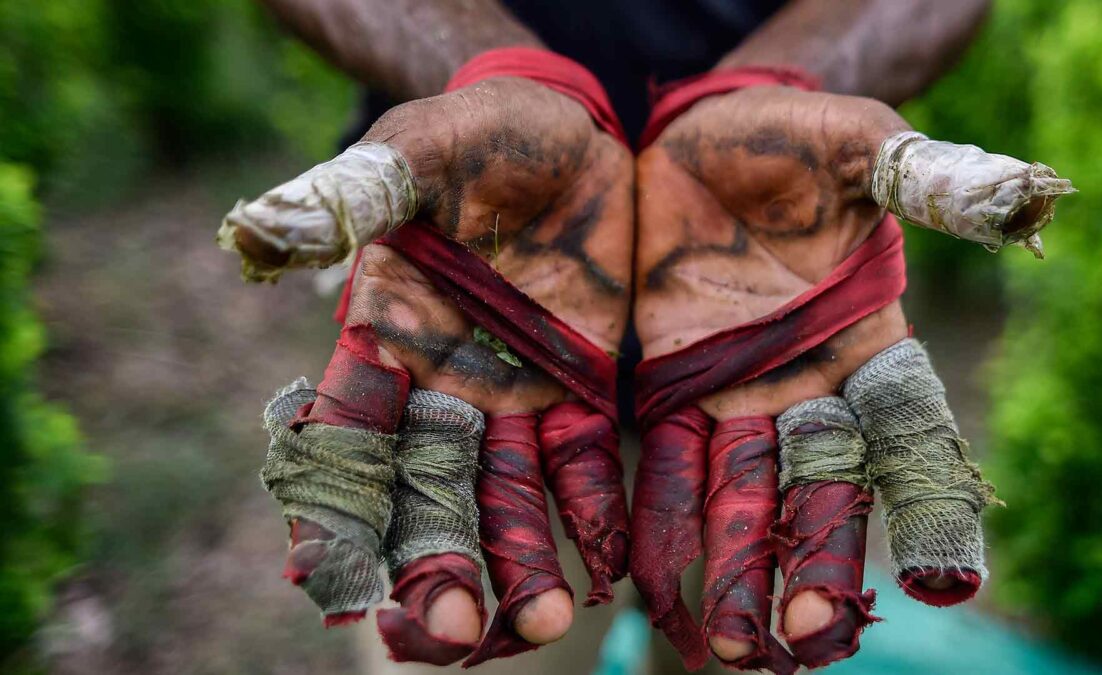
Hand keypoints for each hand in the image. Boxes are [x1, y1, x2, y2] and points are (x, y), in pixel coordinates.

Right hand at [225, 77, 632, 662]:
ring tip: (544, 622)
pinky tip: (608, 566)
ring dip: (520, 565)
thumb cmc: (478, 134)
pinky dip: (594, 518)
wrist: (569, 131)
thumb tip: (254, 232)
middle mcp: (443, 384)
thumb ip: (352, 195)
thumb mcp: (417, 153)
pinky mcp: (586, 388)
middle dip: (434, 567)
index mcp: (384, 337)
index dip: (332, 512)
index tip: (330, 586)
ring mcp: (516, 394)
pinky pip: (587, 467)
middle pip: (427, 496)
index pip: (345, 441)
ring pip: (507, 500)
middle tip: (451, 632)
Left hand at [633, 86, 1064, 669]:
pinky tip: (645, 579)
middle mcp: (805, 384)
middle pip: (816, 488)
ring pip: (736, 495)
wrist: (700, 137)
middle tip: (798, 637)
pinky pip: (656, 462)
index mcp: (869, 338)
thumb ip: (930, 177)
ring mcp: (732, 392)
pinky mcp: (661, 385)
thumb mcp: (862, 145)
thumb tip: (1027, 200)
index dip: (928, 501)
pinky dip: (654, 519)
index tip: (941, 580)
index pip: (909, 432)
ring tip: (725, 643)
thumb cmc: (796, 137)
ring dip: (731, 567)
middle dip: (808, 561)